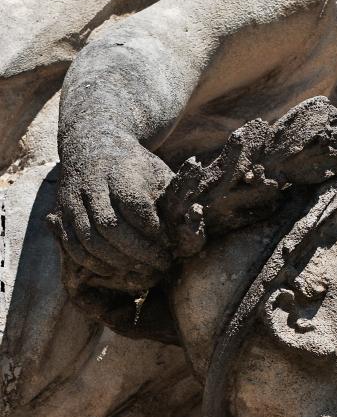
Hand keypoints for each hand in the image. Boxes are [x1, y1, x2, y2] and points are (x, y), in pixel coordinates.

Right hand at [51, 134, 173, 292]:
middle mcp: (92, 184)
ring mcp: (73, 200)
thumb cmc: (137, 167)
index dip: (153, 229)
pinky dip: (95, 264)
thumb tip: (193, 226)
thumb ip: (175, 199)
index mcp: (120, 171)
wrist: (93, 144)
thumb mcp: (160, 173)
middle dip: (139, 252)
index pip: (136, 205)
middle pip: (111, 227)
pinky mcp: (61, 214)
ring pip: (90, 240)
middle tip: (161, 264)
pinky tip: (117, 270)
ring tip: (142, 271)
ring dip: (118, 262)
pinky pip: (73, 247)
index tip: (169, 241)